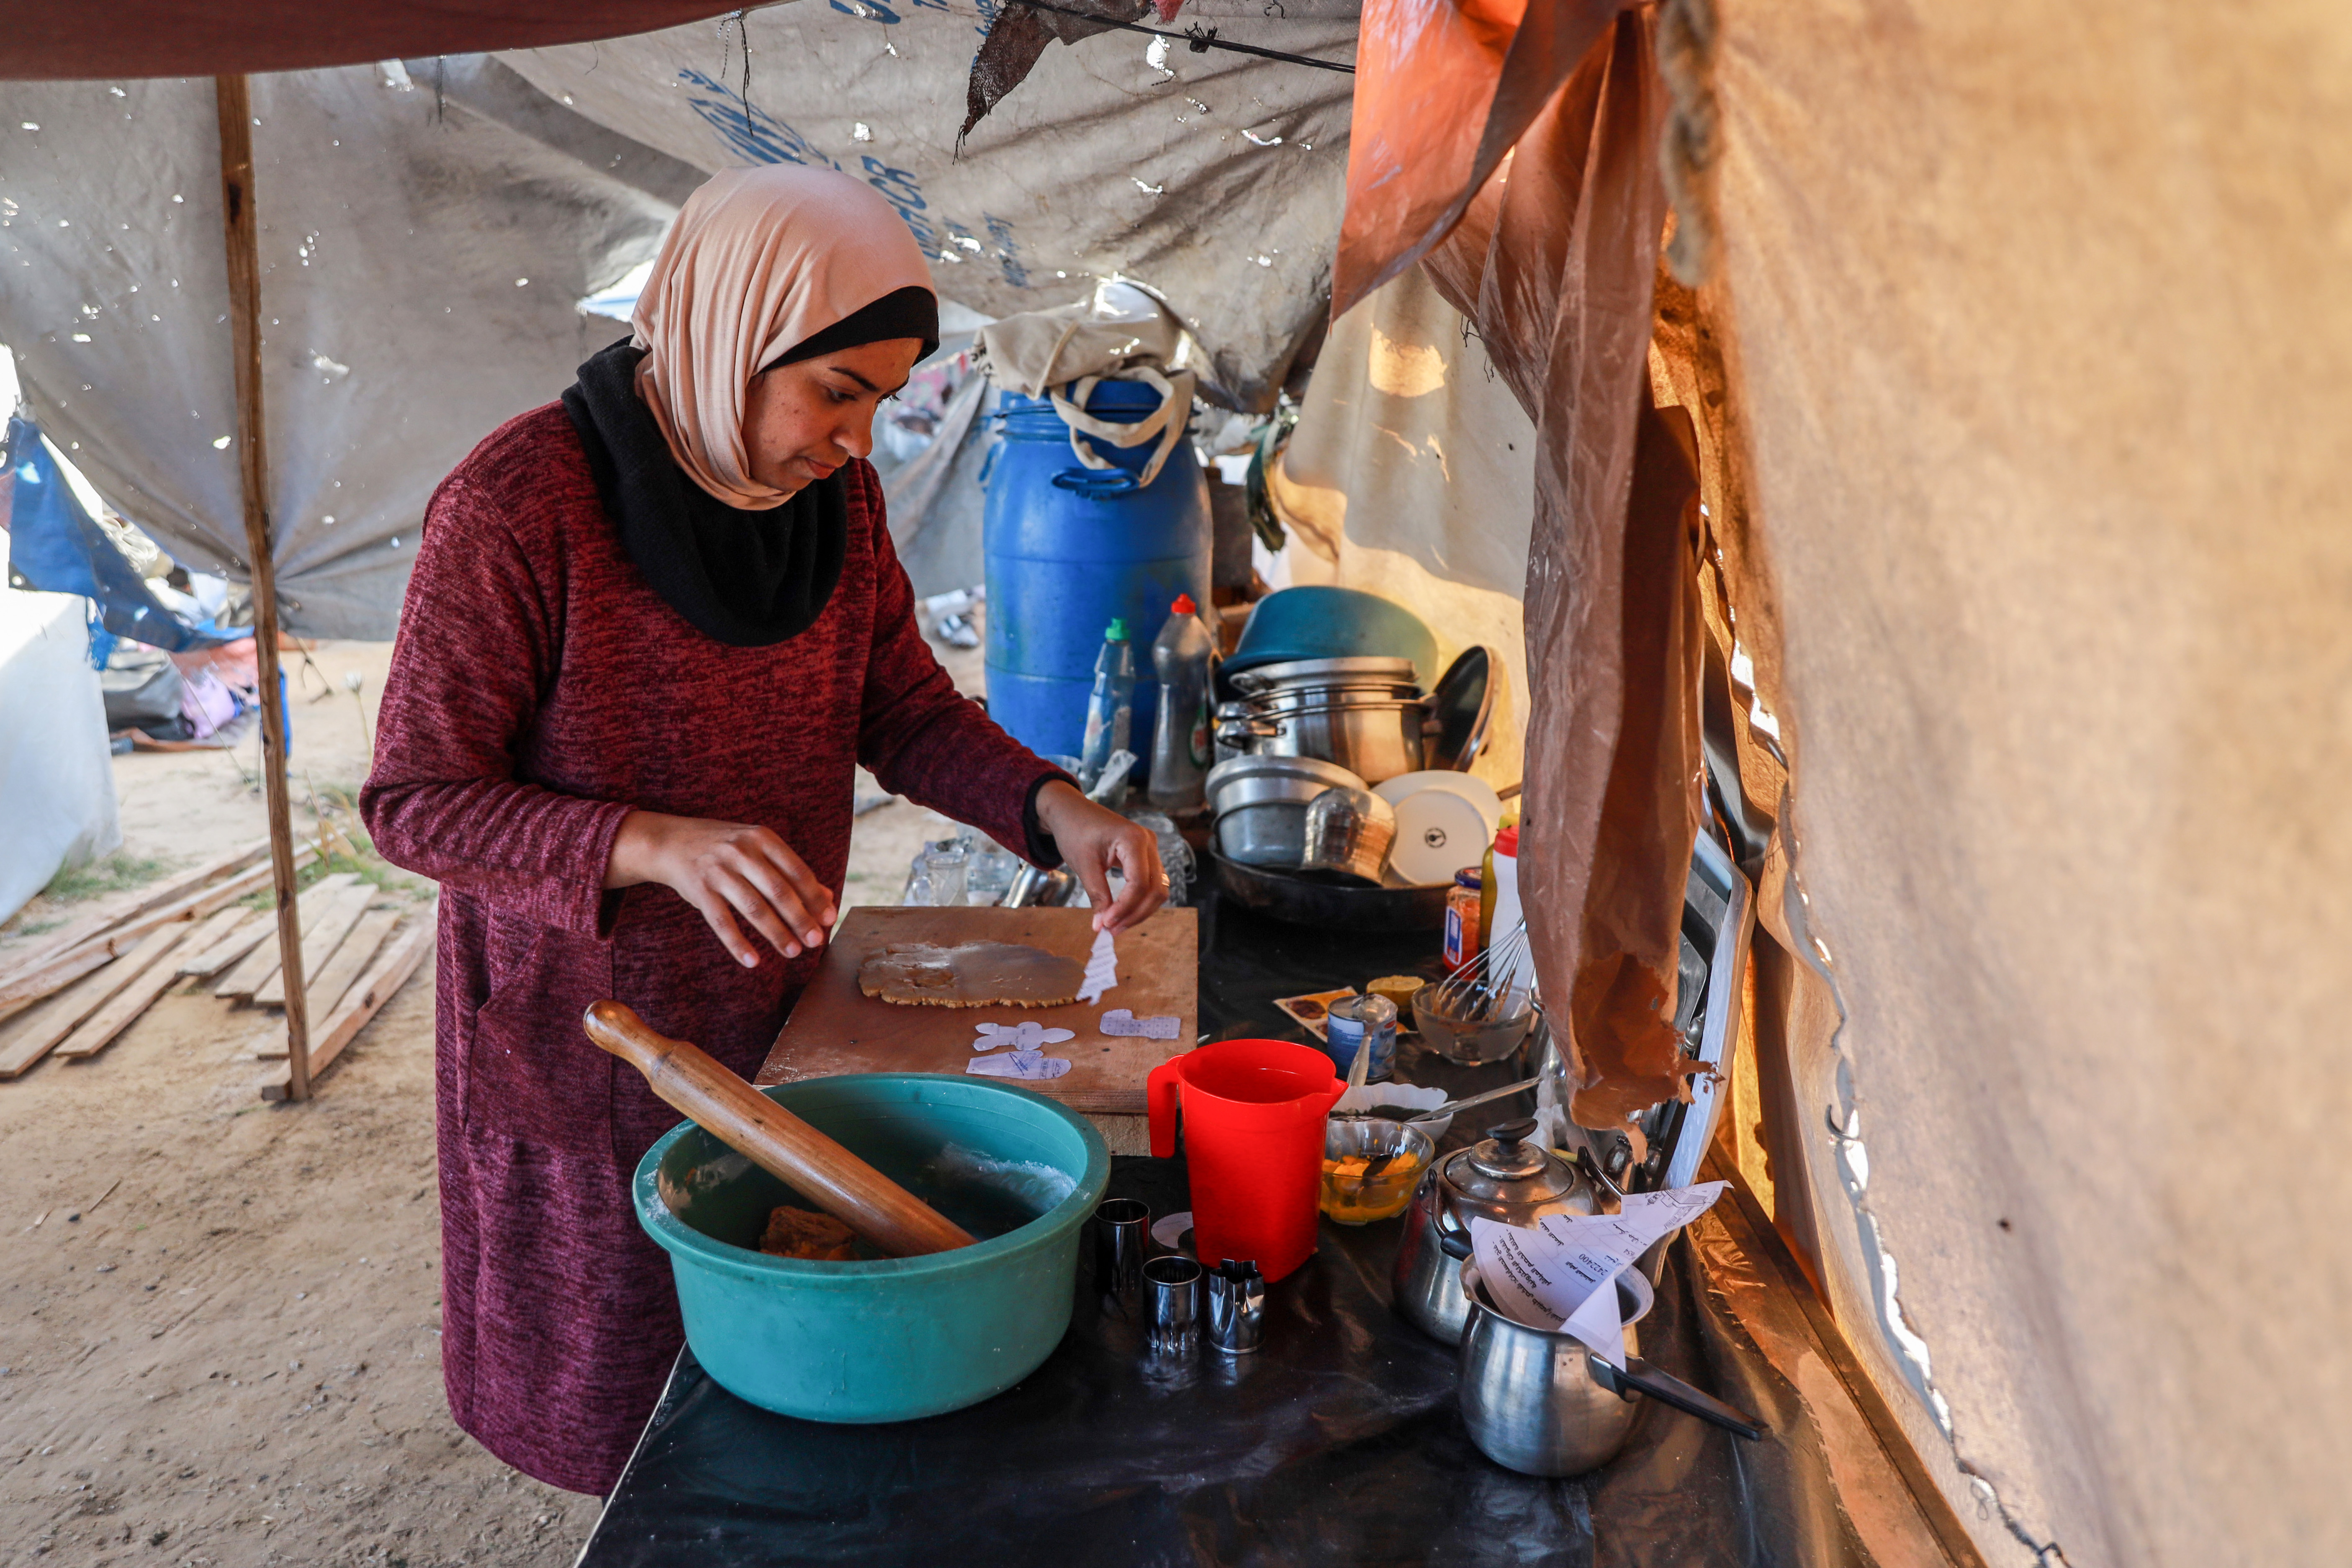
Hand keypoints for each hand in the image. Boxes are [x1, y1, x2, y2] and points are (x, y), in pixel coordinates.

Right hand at [604, 811, 836, 967]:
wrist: (671, 841)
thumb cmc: (724, 847)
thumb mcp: (757, 848)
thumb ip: (791, 870)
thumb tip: (828, 898)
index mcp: (762, 838)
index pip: (797, 871)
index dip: (815, 897)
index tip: (830, 919)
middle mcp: (741, 852)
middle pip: (778, 891)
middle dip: (800, 919)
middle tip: (816, 941)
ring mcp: (718, 870)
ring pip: (753, 907)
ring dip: (776, 933)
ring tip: (793, 952)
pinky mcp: (699, 890)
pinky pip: (721, 922)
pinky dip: (738, 943)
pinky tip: (753, 960)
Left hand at [1032, 779, 1166, 933]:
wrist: (1070, 811)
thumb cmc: (1075, 831)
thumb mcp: (1084, 865)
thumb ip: (1096, 895)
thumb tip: (1101, 926)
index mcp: (1134, 839)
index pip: (1139, 883)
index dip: (1125, 908)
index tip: (1106, 924)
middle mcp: (1149, 842)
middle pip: (1155, 889)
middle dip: (1135, 914)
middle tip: (1112, 930)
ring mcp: (1150, 848)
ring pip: (1158, 889)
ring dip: (1140, 910)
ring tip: (1116, 925)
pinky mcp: (1146, 855)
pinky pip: (1151, 883)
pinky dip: (1139, 900)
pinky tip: (1122, 912)